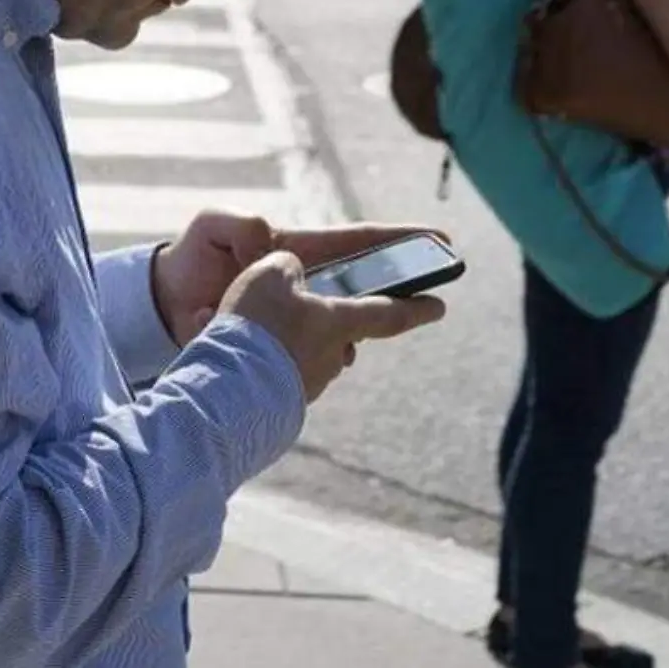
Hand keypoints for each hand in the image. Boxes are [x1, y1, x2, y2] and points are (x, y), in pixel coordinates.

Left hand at [150, 211, 449, 348]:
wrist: (159, 306)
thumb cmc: (189, 258)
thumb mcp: (210, 228)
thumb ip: (237, 224)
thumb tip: (266, 237)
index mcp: (298, 251)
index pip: (357, 243)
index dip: (400, 240)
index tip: (441, 240)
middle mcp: (306, 284)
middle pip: (362, 293)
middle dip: (386, 305)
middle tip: (397, 316)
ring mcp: (296, 317)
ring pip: (340, 334)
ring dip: (335, 345)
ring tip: (310, 354)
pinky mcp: (282, 345)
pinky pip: (304, 357)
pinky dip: (293, 362)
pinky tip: (271, 363)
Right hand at [222, 250, 446, 402]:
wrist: (228, 391)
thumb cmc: (257, 326)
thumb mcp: (269, 274)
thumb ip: (287, 266)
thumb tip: (290, 274)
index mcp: (340, 322)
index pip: (390, 314)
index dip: (416, 308)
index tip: (440, 306)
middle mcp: (333, 355)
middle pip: (339, 334)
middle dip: (327, 322)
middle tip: (299, 310)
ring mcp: (310, 383)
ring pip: (308, 353)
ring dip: (292, 343)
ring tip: (256, 331)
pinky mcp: (284, 402)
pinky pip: (282, 373)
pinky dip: (270, 362)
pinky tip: (244, 355)